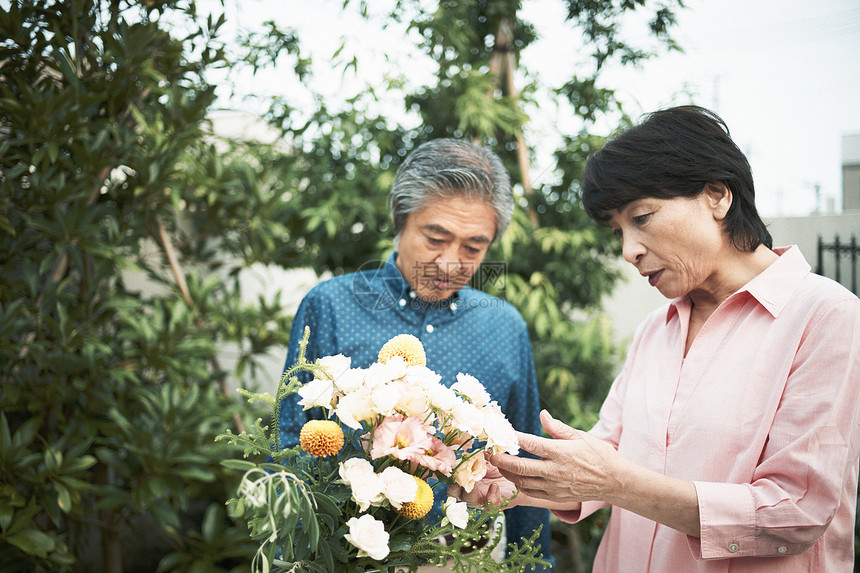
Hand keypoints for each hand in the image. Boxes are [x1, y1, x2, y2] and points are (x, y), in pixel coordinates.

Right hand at [447, 457, 519, 508]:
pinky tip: (494, 486)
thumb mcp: (488, 459)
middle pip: (454, 494)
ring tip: (474, 481)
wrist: (518, 478)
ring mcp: (481, 499)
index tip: (452, 466)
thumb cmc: (500, 467)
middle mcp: (470, 491)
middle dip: (454, 486)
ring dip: (470, 491)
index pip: (452, 480)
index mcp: (466, 479)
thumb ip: (480, 456)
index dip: (449, 475)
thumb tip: (473, 450)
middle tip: (458, 478)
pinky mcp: (494, 504)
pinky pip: (489, 504)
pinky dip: (491, 496)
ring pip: (469, 500)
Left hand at [489, 410, 620, 506]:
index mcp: (561, 452)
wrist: (614, 481)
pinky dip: (520, 485)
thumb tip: (542, 414)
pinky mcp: (555, 498)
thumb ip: (557, 427)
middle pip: (520, 467)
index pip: (530, 444)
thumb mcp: (580, 436)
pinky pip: (531, 493)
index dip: (512, 437)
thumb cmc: (597, 454)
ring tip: (500, 464)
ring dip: (508, 473)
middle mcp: (555, 471)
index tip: (499, 432)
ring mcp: (554, 487)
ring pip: (522, 482)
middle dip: (502, 460)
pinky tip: (517, 476)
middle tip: (490, 453)